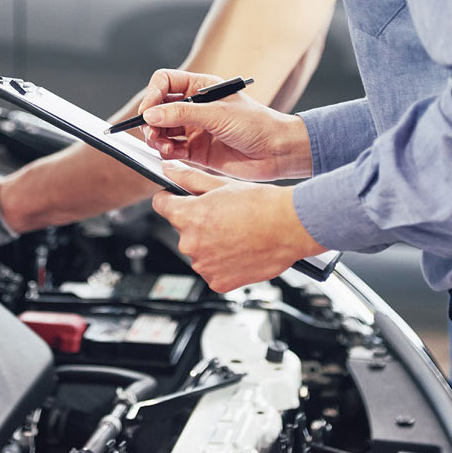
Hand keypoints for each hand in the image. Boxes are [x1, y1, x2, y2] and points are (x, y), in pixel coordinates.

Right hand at [137, 68, 312, 180]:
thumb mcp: (217, 113)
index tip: (147, 110)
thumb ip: (182, 113)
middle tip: (151, 132)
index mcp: (201, 88)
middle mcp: (195, 107)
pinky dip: (167, 152)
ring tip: (162, 145)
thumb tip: (150, 114)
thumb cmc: (256, 124)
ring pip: (163, 131)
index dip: (152, 94)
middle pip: (159, 108)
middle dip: (151, 120)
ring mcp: (195, 129)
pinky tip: (170, 153)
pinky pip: (173, 149)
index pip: (165, 83)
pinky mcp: (197, 151)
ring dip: (157, 138)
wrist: (277, 151)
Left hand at [152, 163, 325, 292]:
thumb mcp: (222, 184)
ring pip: (199, 252)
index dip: (171, 199)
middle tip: (224, 217)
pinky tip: (240, 251)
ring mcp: (204, 266)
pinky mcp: (218, 282)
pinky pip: (213, 271)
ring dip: (211, 245)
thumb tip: (169, 170)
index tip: (179, 199)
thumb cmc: (262, 204)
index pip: (161, 205)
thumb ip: (189, 178)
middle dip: (197, 224)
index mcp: (188, 216)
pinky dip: (223, 264)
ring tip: (236, 234)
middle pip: (183, 230)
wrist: (290, 227)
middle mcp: (191, 243)